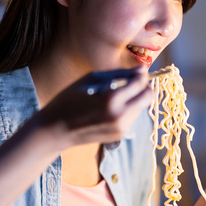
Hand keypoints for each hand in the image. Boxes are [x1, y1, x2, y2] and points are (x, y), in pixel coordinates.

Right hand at [36, 66, 153, 148]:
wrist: (56, 129)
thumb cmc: (70, 99)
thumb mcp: (92, 79)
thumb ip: (119, 74)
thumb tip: (142, 69)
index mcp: (112, 99)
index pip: (140, 83)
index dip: (140, 75)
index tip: (136, 71)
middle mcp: (120, 116)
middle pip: (149, 97)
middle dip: (143, 88)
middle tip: (129, 84)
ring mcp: (121, 128)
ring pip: (141, 107)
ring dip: (133, 99)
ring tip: (111, 98)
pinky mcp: (120, 135)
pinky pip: (132, 117)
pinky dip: (125, 110)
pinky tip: (107, 110)